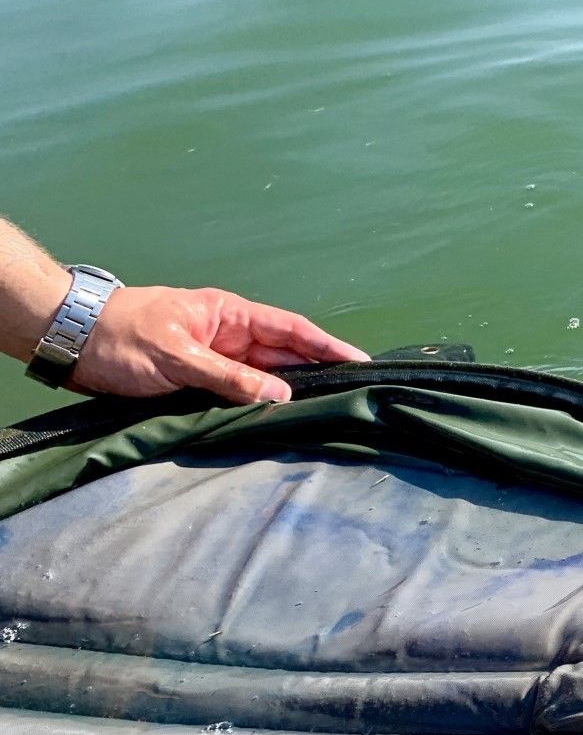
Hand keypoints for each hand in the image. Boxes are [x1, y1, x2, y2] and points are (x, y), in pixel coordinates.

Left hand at [73, 285, 368, 403]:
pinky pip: (242, 393)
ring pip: (266, 376)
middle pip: (286, 354)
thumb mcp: (176, 356)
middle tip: (357, 394)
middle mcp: (228, 336)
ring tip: (330, 410)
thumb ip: (230, 377)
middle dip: (320, 371)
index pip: (291, 329)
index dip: (328, 345)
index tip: (362, 362)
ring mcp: (216, 360)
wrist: (68, 342)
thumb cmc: (119, 337)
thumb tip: (282, 394)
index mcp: (228, 314)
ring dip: (293, 392)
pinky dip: (263, 404)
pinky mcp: (201, 382)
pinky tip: (282, 419)